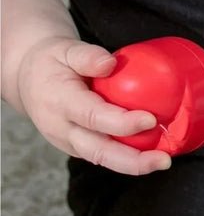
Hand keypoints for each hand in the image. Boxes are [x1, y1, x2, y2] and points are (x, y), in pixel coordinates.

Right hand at [15, 36, 172, 174]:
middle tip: (163, 160)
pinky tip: (153, 156)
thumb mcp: (65, 49)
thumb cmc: (51, 62)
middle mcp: (60, 127)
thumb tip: (110, 63)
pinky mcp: (77, 147)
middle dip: (132, 160)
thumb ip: (87, 56)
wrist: (27, 80)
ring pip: (101, 159)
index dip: (121, 122)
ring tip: (163, 161)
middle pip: (97, 150)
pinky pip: (104, 156)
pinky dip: (128, 159)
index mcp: (58, 101)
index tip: (150, 119)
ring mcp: (68, 141)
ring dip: (134, 165)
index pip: (92, 116)